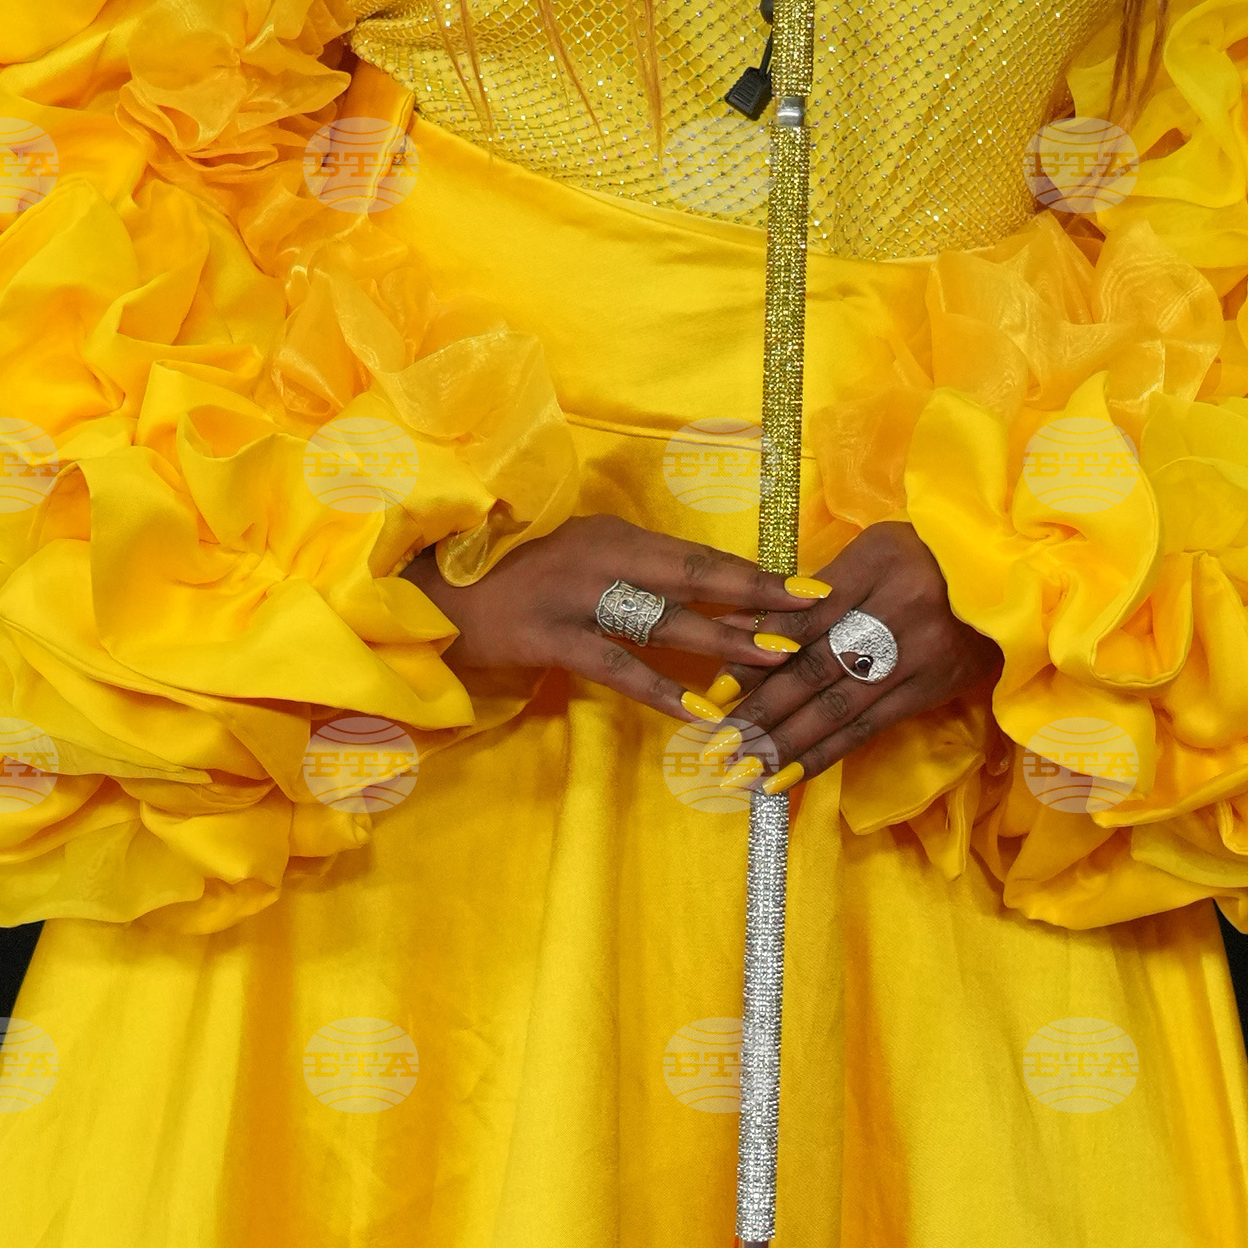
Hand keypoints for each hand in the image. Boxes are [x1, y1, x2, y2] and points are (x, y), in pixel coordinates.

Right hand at [430, 516, 799, 728]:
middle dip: (758, 596)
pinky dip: (663, 691)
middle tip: (815, 614)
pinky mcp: (549, 636)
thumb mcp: (580, 564)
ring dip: (724, 641)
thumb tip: (708, 599)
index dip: (756, 573)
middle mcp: (600, 555)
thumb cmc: (514, 584)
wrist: (432, 599)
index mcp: (612, 535)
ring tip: (775, 659)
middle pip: (694, 577)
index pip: (698, 557)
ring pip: (664, 620)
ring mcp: (574, 595)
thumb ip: (634, 575)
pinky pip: (618, 668)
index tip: (811, 586)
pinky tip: (702, 713)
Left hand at [723, 523, 997, 791]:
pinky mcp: (932, 690)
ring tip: (740, 770)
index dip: (757, 657)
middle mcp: (896, 614)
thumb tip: (747, 629)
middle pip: (816, 670)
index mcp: (878, 566)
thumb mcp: (874, 549)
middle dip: (761, 711)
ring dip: (785, 744)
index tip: (716, 690)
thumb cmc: (929, 553)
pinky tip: (786, 776)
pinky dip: (824, 754)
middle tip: (715, 743)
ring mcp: (917, 658)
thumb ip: (816, 589)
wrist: (1012, 578)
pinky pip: (869, 728)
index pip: (805, 620)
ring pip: (838, 708)